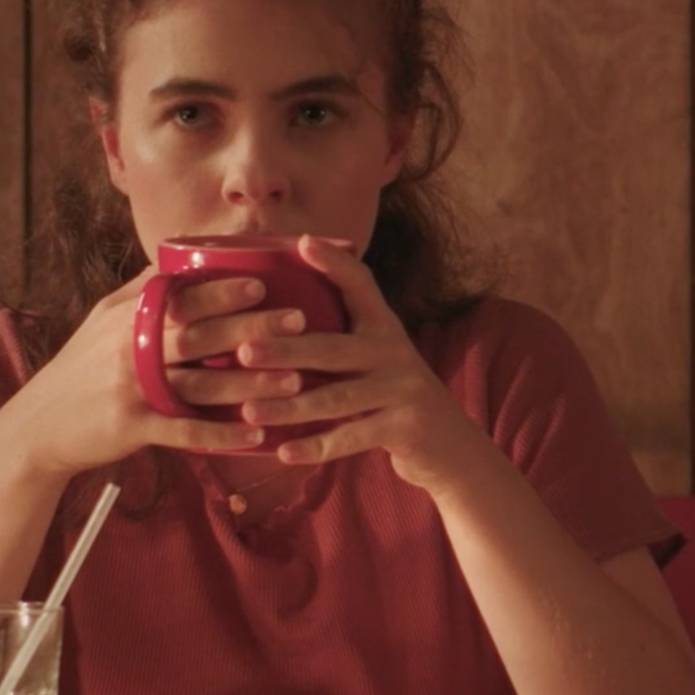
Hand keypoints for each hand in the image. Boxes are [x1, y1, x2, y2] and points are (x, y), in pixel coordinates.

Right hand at [3, 272, 291, 475]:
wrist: (37, 427)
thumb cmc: (80, 369)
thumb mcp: (101, 321)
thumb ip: (141, 289)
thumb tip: (176, 252)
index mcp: (127, 319)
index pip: (179, 297)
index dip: (220, 290)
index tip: (262, 282)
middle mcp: (129, 349)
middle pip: (197, 335)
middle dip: (250, 326)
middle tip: (297, 320)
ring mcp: (131, 389)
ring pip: (200, 383)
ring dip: (250, 382)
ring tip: (295, 379)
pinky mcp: (132, 427)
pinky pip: (184, 431)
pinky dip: (221, 434)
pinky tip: (256, 436)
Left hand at [231, 236, 496, 492]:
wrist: (450, 444)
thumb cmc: (392, 397)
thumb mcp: (376, 359)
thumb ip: (338, 339)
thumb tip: (270, 322)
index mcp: (384, 329)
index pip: (362, 285)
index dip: (334, 263)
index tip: (302, 242)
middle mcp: (395, 353)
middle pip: (333, 348)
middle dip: (286, 350)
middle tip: (243, 351)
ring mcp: (403, 390)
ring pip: (337, 398)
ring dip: (289, 406)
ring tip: (248, 411)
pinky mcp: (406, 427)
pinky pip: (352, 438)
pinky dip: (316, 447)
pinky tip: (282, 452)